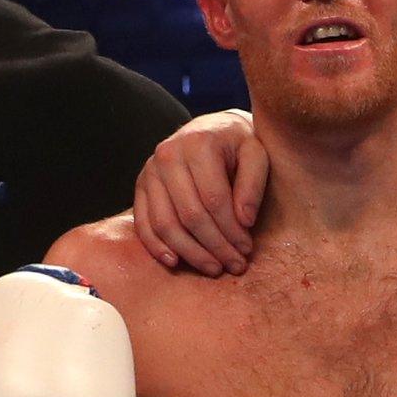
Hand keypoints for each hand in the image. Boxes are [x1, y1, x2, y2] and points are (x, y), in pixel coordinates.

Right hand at [133, 110, 263, 275]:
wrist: (211, 128)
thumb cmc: (238, 145)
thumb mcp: (256, 153)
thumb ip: (253, 184)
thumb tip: (245, 221)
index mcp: (199, 144)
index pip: (214, 199)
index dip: (231, 230)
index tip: (247, 249)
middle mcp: (168, 155)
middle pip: (190, 215)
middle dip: (215, 246)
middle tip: (234, 265)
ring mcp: (150, 170)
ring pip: (165, 223)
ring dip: (190, 252)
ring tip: (213, 268)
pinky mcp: (140, 185)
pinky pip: (143, 222)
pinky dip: (156, 245)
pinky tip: (174, 261)